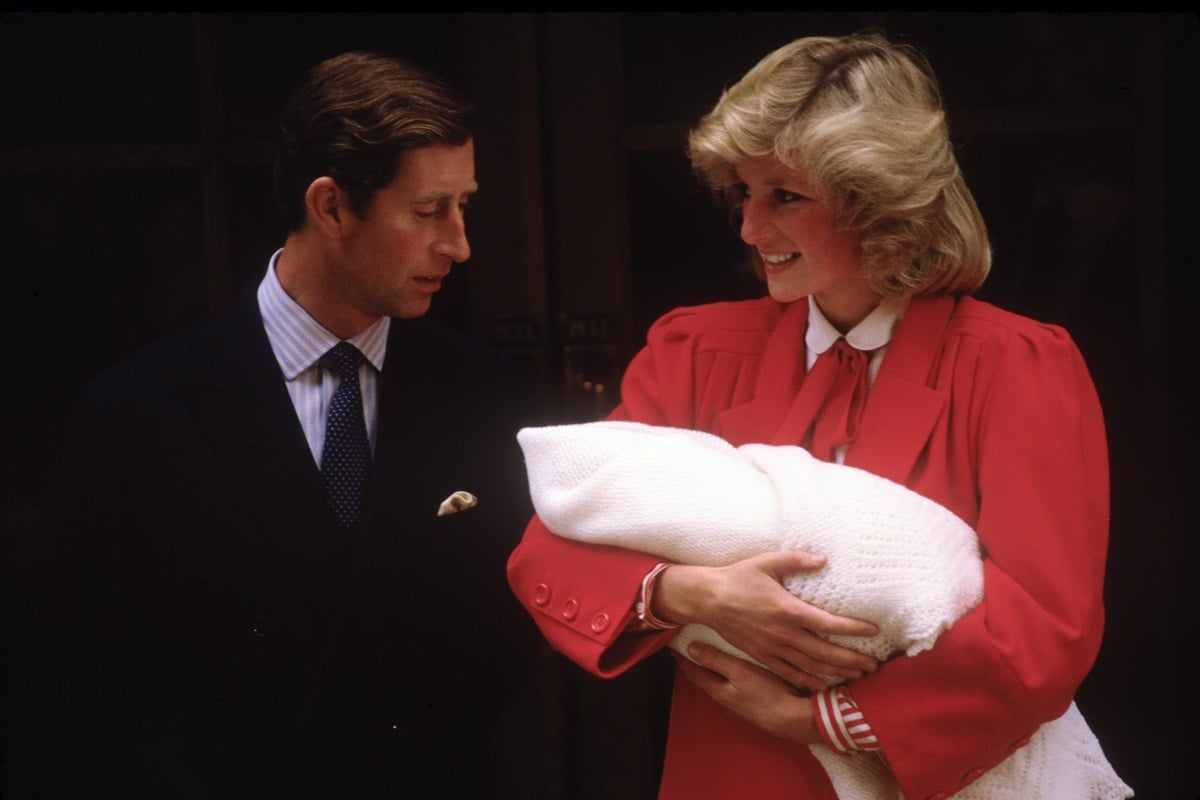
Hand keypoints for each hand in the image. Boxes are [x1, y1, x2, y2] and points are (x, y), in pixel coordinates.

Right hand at [653, 549, 878, 690]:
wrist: (707, 599)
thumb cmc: (738, 578)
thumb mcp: (767, 562)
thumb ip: (797, 560)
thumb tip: (824, 557)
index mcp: (788, 609)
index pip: (829, 623)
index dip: (854, 628)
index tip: (873, 630)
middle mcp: (783, 633)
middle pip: (825, 652)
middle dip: (852, 659)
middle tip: (874, 665)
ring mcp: (772, 648)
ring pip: (811, 666)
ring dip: (836, 672)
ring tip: (858, 675)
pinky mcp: (762, 656)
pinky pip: (790, 673)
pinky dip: (809, 681)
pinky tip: (824, 684)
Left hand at [675, 641, 821, 743]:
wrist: (793, 719)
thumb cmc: (767, 692)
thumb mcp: (739, 670)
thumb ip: (715, 660)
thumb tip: (691, 649)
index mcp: (717, 691)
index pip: (693, 673)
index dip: (682, 660)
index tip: (674, 648)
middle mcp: (724, 701)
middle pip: (705, 681)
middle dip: (696, 667)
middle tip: (689, 653)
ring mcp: (738, 708)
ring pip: (719, 688)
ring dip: (713, 675)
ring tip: (711, 662)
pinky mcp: (752, 710)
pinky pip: (734, 693)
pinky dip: (729, 682)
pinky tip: (737, 678)